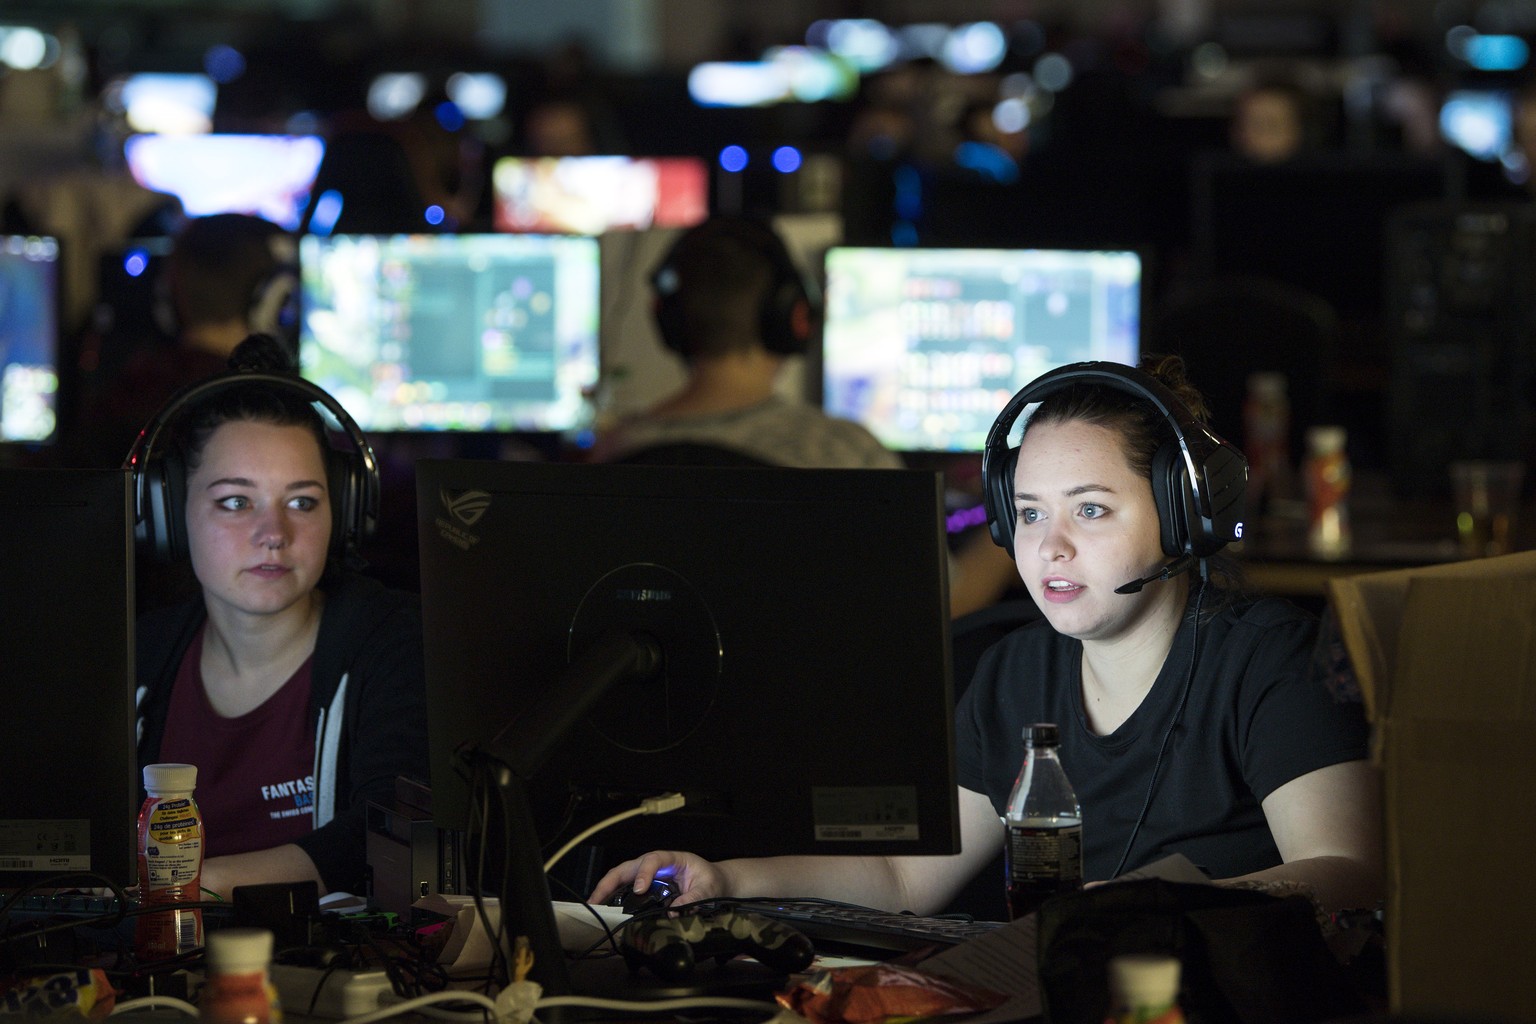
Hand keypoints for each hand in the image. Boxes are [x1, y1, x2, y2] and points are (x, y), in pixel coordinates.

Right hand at [588, 850, 726, 908]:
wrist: (716, 883)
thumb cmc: (712, 881)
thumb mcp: (709, 888)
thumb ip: (694, 898)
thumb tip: (673, 910)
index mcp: (672, 859)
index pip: (653, 859)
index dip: (644, 872)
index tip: (640, 888)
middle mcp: (656, 866)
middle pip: (628, 867)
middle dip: (611, 881)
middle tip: (597, 897)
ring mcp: (648, 876)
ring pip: (622, 878)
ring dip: (607, 889)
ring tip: (595, 904)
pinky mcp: (646, 888)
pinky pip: (626, 891)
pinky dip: (613, 898)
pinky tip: (605, 909)